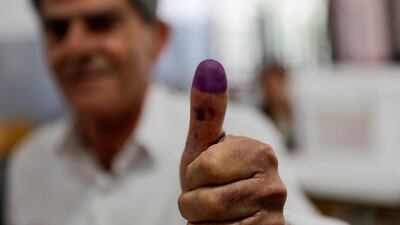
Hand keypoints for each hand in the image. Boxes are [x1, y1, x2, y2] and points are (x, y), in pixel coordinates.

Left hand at [179, 60, 286, 224]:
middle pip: (204, 200)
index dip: (192, 175)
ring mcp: (274, 217)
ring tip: (215, 213)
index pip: (202, 168)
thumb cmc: (213, 177)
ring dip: (201, 221)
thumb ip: (206, 109)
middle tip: (208, 195)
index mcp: (260, 153)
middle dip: (194, 201)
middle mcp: (275, 185)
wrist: (228, 215)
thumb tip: (209, 65)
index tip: (204, 174)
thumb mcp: (204, 145)